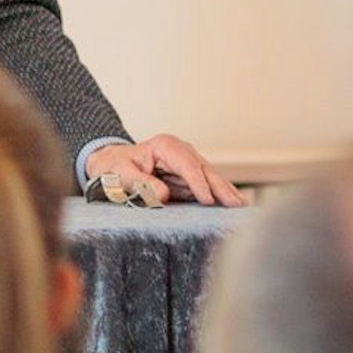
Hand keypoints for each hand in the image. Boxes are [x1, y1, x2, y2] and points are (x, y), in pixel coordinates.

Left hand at [86, 134, 246, 206]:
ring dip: (226, 192)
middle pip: (204, 170)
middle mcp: (181, 152)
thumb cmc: (114, 167)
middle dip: (220, 187)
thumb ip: (139, 182)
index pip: (186, 163)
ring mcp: (188, 164)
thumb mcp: (119, 173)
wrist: (111, 165)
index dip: (198, 181)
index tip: (207, 199)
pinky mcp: (190, 177)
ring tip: (241, 207)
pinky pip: (207, 186)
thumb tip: (162, 194)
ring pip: (211, 178)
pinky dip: (219, 195)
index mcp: (165, 146)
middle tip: (236, 204)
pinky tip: (233, 204)